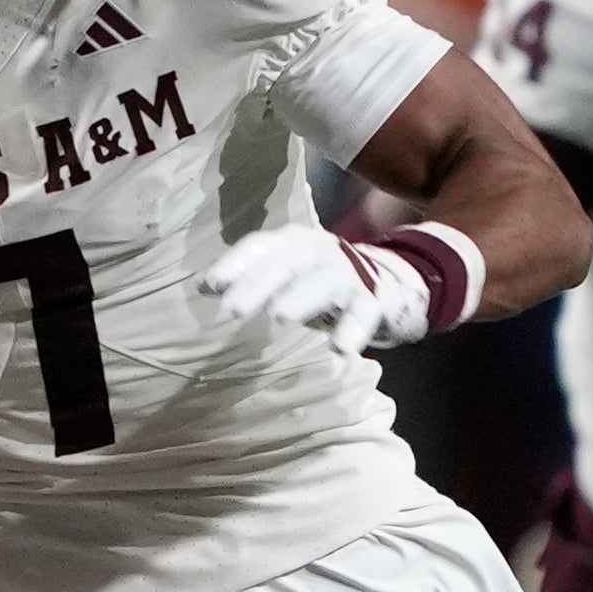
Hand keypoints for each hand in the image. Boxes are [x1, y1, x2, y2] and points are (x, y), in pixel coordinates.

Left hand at [201, 223, 432, 352]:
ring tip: (280, 317)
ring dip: (302, 297)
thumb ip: (251, 277)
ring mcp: (349, 273)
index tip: (212, 286)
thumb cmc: (319, 280)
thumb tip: (204, 287)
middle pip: (288, 263)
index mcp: (294, 242)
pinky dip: (353, 330)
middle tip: (233, 310)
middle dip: (259, 284)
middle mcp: (320, 251)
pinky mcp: (374, 300)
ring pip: (324, 282)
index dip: (237, 263)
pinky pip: (364, 313)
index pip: (261, 246)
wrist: (388, 281)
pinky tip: (340, 350)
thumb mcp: (286, 273)